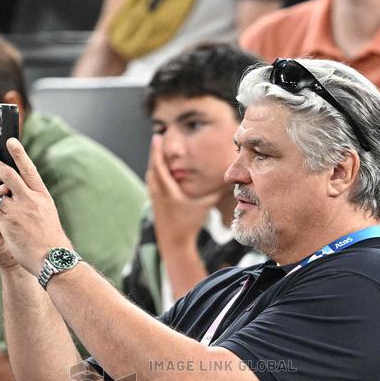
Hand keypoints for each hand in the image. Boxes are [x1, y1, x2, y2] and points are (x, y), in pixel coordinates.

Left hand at [0, 140, 70, 276]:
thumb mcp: (47, 213)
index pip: (29, 169)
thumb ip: (33, 200)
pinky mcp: (7, 223)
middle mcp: (30, 200)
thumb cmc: (50, 238)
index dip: (18, 153)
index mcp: (42, 196)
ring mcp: (18, 211)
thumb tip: (19, 190)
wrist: (52, 258)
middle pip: (7, 174)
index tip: (10, 140)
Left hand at [146, 135, 220, 250]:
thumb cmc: (189, 225)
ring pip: (150, 176)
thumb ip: (215, 193)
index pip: (159, 167)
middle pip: (152, 168)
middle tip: (158, 138)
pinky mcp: (154, 204)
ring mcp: (154, 199)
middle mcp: (158, 194)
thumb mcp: (203, 207)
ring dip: (153, 162)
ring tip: (158, 151)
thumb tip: (229, 181)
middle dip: (154, 152)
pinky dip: (154, 173)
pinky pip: (151, 183)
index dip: (157, 151)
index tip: (157, 137)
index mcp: (168, 192)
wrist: (174, 244)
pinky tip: (158, 171)